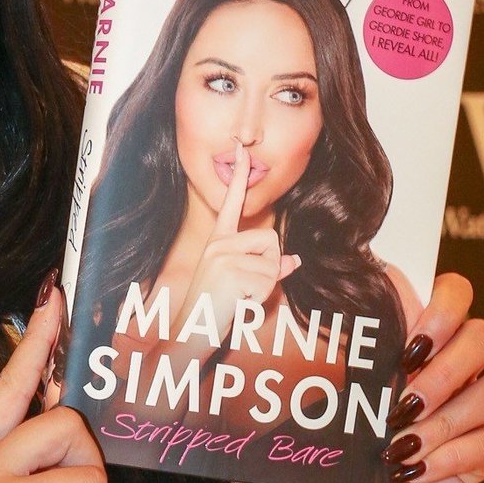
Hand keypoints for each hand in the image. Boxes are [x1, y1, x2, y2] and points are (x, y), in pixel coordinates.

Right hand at [176, 146, 301, 340]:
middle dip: (270, 267)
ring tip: (239, 298)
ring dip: (265, 287)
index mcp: (218, 242)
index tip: (240, 148)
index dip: (238, 176)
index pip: (231, 204)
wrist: (188, 334)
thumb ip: (267, 270)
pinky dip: (260, 298)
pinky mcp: (231, 271)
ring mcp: (223, 256)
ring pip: (272, 264)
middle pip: (271, 241)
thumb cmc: (214, 312)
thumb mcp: (241, 286)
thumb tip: (295, 261)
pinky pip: (268, 280)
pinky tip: (237, 304)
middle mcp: (219, 243)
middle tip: (244, 289)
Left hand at [310, 272, 483, 482]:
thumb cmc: (334, 438)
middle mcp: (454, 369)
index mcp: (420, 340)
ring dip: (444, 419)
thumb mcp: (328, 392)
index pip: (455, 294)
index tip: (408, 346)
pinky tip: (412, 468)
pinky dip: (447, 457)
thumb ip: (336, 351)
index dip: (444, 308)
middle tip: (403, 401)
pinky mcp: (478, 455)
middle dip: (445, 369)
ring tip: (400, 443)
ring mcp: (471, 411)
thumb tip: (308, 311)